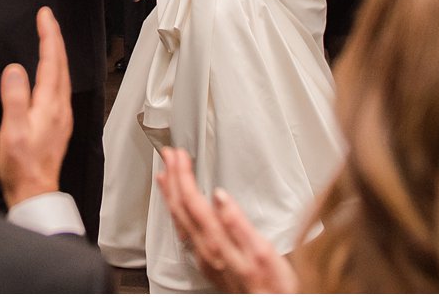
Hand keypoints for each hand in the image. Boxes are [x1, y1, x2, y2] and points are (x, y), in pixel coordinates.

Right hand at [0, 8, 71, 206]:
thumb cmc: (21, 165)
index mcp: (50, 104)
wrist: (34, 191)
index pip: (52, 61)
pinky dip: (55, 71)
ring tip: (49, 39)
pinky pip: (59, 87)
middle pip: (61, 64)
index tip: (45, 15)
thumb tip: (15, 69)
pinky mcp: (58, 124)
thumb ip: (14, 97)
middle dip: (55, 38)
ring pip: (62, 75)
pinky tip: (49, 74)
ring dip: (56, 54)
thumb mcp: (12, 130)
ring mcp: (61, 116)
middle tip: (47, 19)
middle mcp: (60, 107)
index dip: (48, 35)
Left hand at [156, 147, 298, 293]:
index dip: (183, 175)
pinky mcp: (206, 263)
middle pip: (181, 208)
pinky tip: (179, 206)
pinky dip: (177, 212)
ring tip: (166, 174)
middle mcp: (205, 249)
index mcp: (217, 241)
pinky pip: (184, 232)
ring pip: (179, 220)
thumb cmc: (273, 285)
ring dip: (171, 194)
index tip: (179, 155)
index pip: (192, 201)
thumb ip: (238, 223)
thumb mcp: (263, 251)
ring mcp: (203, 257)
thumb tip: (220, 196)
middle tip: (168, 155)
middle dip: (172, 178)